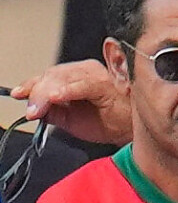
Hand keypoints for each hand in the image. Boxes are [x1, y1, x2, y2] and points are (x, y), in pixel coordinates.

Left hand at [11, 60, 131, 145]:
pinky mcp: (108, 84)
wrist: (135, 132)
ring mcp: (99, 75)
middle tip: (29, 110)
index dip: (32, 84)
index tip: (18, 94)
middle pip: (54, 73)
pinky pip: (84, 85)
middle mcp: (89, 70)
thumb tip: (32, 109)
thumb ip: (53, 111)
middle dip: (37, 91)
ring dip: (46, 93)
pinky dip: (68, 90)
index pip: (50, 75)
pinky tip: (55, 97)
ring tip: (37, 108)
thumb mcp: (73, 119)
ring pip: (65, 77)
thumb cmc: (112, 122)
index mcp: (81, 75)